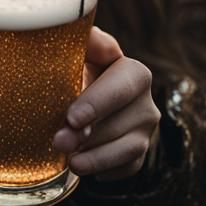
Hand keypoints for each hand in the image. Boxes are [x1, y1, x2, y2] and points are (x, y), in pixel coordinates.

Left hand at [52, 26, 160, 181]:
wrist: (81, 96)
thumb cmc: (78, 68)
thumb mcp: (81, 50)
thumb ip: (88, 40)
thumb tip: (91, 36)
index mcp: (135, 73)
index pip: (122, 88)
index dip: (97, 103)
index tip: (71, 117)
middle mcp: (146, 102)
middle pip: (123, 123)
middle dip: (89, 135)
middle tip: (59, 141)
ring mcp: (145, 132)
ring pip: (128, 150)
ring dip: (96, 157)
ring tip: (69, 160)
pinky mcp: (138, 155)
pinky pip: (127, 169)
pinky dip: (105, 170)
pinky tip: (83, 164)